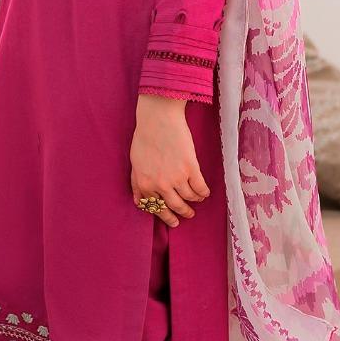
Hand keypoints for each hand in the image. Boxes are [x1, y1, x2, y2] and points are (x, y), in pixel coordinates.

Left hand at [130, 93, 210, 225]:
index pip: (156, 207)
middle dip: (183, 213)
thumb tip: (138, 202)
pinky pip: (200, 188)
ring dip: (194, 202)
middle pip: (175, 206)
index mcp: (145, 185)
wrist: (158, 119)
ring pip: (189, 198)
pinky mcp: (191, 168)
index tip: (173, 221)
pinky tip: (204, 193)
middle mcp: (161, 185)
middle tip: (188, 215)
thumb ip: (136, 184)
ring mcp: (177, 177)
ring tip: (197, 201)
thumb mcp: (135, 164)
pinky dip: (203, 193)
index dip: (166, 216)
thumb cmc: (144, 138)